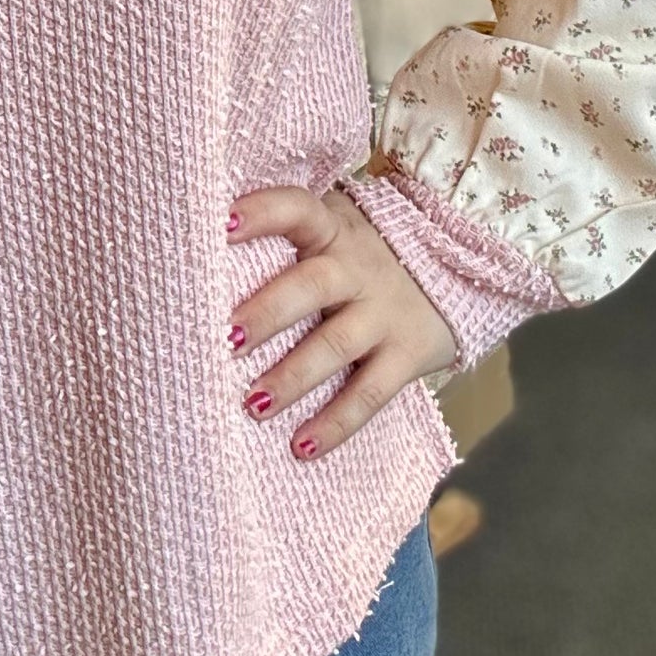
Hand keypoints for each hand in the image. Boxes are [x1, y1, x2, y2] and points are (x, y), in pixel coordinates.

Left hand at [224, 183, 457, 462]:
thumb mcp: (331, 227)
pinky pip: (370, 393)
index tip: (220, 225)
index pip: (296, 208)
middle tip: (225, 340)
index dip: (261, 213)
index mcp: (331, 228)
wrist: (455, 267)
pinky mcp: (407, 354)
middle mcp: (357, 267)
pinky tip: (302, 447)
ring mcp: (383, 312)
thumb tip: (199, 239)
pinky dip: (336, 423)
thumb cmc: (359, 252)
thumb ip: (283, 231)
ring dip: (293, 376)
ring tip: (253, 404)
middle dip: (267, 313)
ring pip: (336, 344)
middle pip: (311, 285)